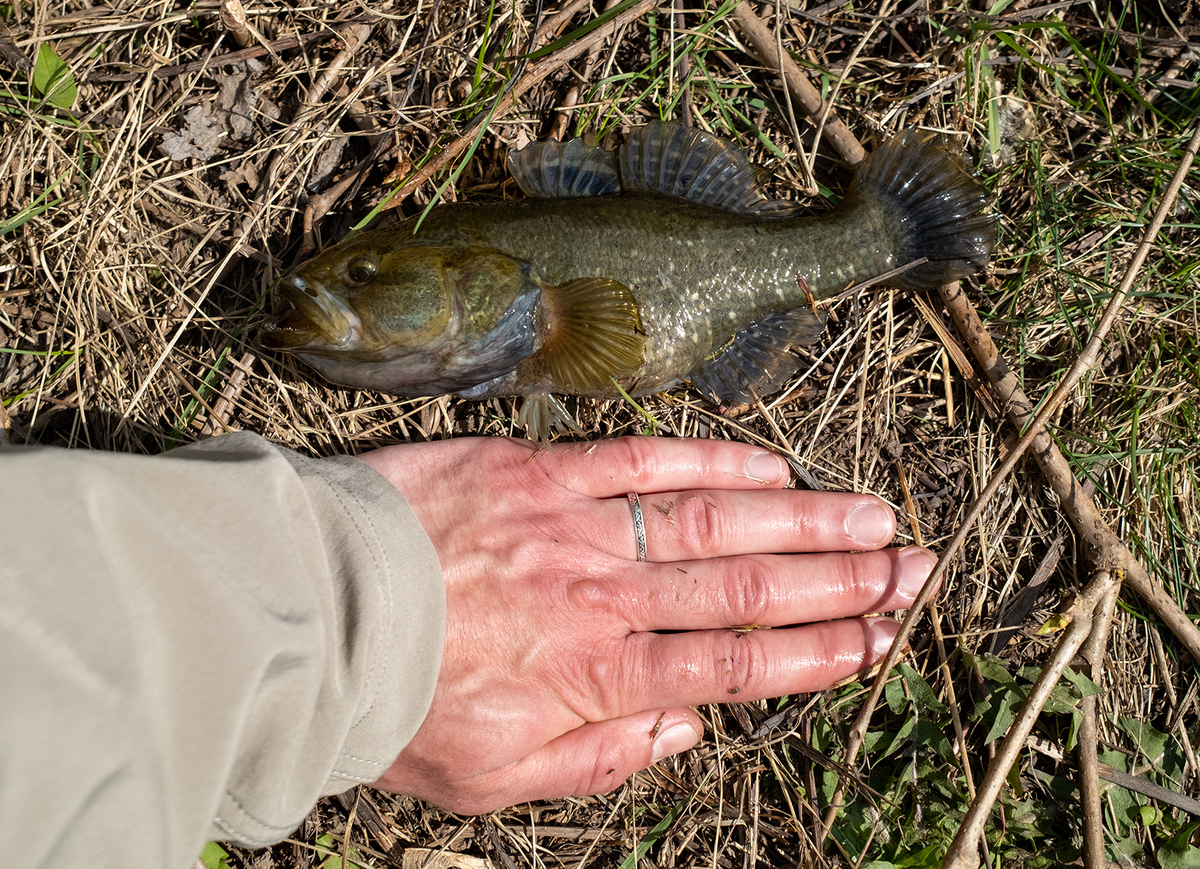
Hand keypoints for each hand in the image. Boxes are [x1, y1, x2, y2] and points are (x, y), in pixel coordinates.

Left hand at [357, 436, 934, 813]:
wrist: (310, 613)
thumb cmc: (399, 705)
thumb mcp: (492, 781)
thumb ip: (597, 760)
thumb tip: (683, 735)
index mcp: (600, 680)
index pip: (734, 666)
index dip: (819, 655)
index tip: (880, 642)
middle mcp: (608, 600)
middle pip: (747, 588)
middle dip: (839, 583)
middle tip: (912, 569)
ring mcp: (578, 527)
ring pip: (712, 521)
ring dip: (801, 520)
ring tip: (872, 516)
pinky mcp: (540, 469)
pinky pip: (641, 459)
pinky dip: (710, 459)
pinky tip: (769, 461)